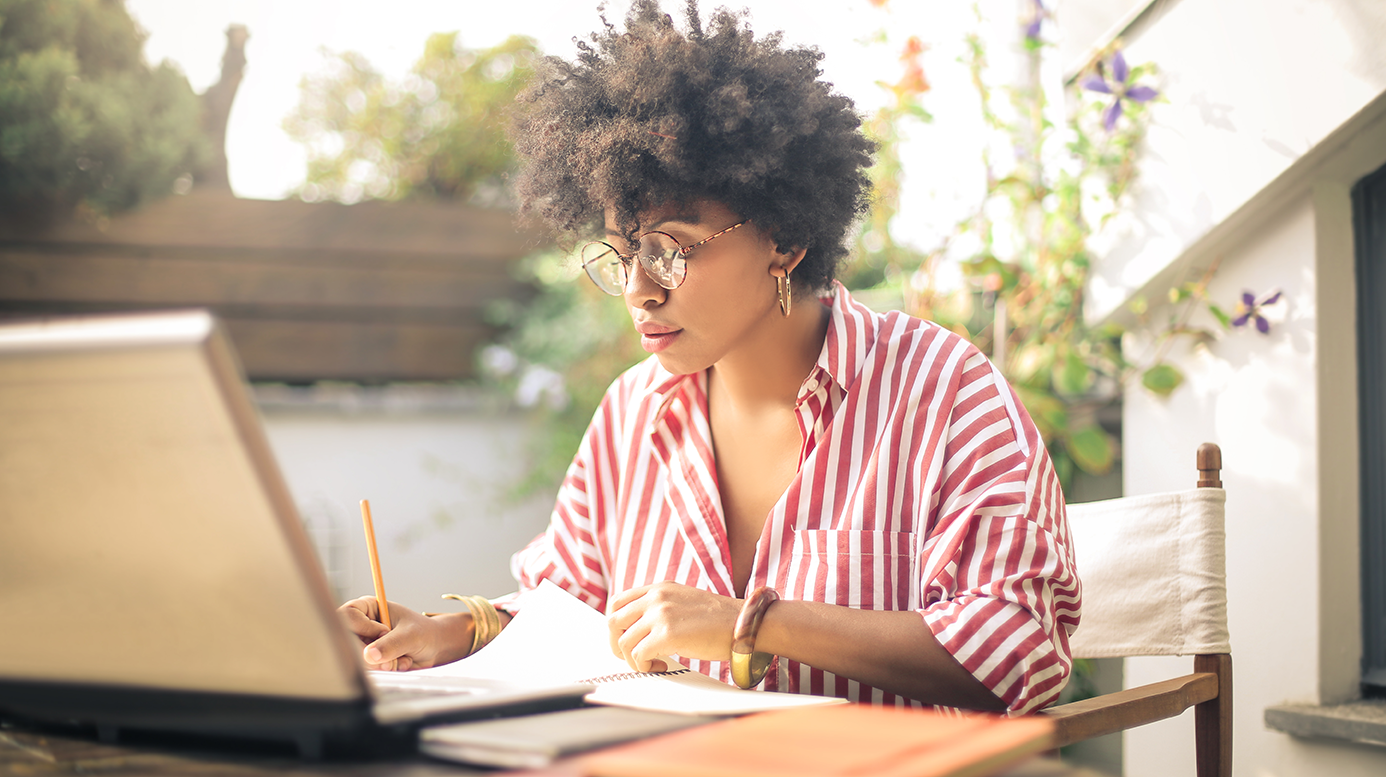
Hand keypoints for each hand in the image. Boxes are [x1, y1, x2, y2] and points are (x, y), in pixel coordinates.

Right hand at [337, 597, 471, 670]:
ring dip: (380, 664)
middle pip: (347, 640)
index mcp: (368, 608)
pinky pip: (366, 670)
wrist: (434, 648)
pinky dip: (384, 670)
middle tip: (390, 657)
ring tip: (399, 659)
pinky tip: (398, 664)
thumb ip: (392, 643)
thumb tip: (370, 655)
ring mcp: (364, 644)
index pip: (347, 615)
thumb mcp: (411, 635)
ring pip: (356, 658)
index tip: (383, 631)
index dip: (362, 626)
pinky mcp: (368, 660)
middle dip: (370, 654)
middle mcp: (362, 627)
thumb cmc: (424, 632)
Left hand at [606, 582, 741, 672]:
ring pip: (624, 643)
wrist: (744, 625)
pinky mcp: (667, 635)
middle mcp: (656, 598)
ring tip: (655, 664)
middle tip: (633, 658)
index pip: (617, 603)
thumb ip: (661, 609)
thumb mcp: (684, 602)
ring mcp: (661, 615)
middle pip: (613, 622)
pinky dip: (646, 667)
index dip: (617, 626)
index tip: (627, 640)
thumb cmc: (719, 621)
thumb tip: (638, 631)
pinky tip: (663, 666)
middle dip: (617, 645)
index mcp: (659, 589)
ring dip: (635, 661)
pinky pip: (638, 656)